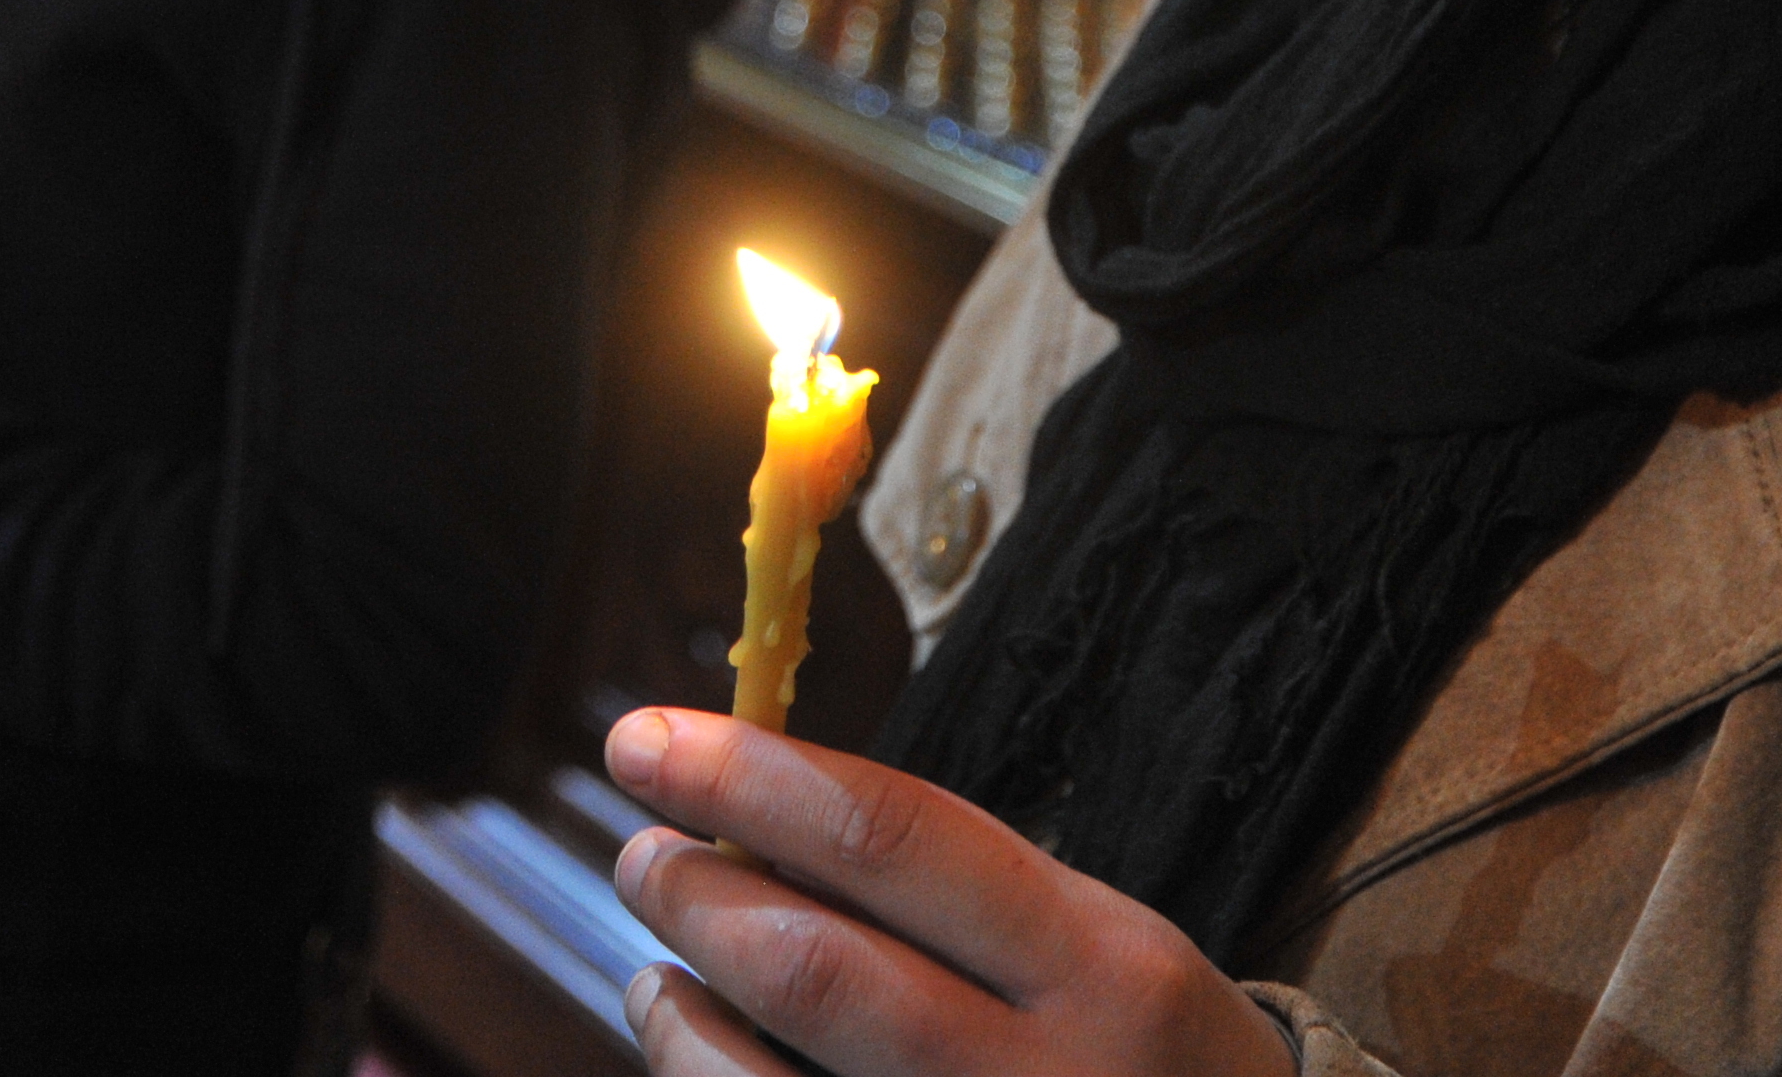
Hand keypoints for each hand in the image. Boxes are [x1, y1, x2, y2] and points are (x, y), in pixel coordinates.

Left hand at [603, 708, 1290, 1076]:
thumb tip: (753, 813)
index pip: (894, 839)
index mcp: (1103, 968)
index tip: (647, 736)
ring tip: (657, 970)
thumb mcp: (1094, 947)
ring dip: (676, 1014)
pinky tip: (694, 1047)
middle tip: (643, 853)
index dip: (750, 779)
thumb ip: (950, 889)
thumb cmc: (1138, 1055)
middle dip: (697, 895)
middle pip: (816, 970)